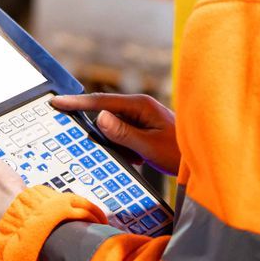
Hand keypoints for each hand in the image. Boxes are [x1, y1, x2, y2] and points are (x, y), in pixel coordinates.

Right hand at [49, 93, 180, 174]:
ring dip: (111, 140)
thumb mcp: (148, 146)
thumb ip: (122, 132)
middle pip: (105, 112)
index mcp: (140, 105)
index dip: (77, 103)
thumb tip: (98, 116)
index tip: (57, 102)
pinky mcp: (144, 129)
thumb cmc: (179, 152)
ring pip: (114, 126)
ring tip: (117, 149)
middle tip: (73, 123)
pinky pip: (123, 135)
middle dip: (92, 122)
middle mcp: (139, 107)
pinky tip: (130, 156)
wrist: (203, 158)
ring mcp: (142, 117)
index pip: (101, 101)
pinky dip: (121, 146)